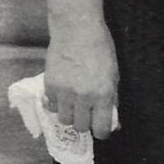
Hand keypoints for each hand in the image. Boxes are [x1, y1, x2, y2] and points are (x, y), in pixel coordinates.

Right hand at [43, 19, 119, 138]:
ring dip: (70, 116)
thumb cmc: (101, 50)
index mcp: (103, 94)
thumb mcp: (114, 75)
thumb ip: (112, 98)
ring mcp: (64, 92)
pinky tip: (62, 96)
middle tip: (87, 115)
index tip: (101, 130)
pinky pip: (51, 106)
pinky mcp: (49, 86)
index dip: (102, 132)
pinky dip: (57, 105)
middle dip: (85, 124)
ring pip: (64, 120)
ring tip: (74, 105)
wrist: (76, 31)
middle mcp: (83, 97)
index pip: (101, 128)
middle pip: (81, 126)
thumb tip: (113, 120)